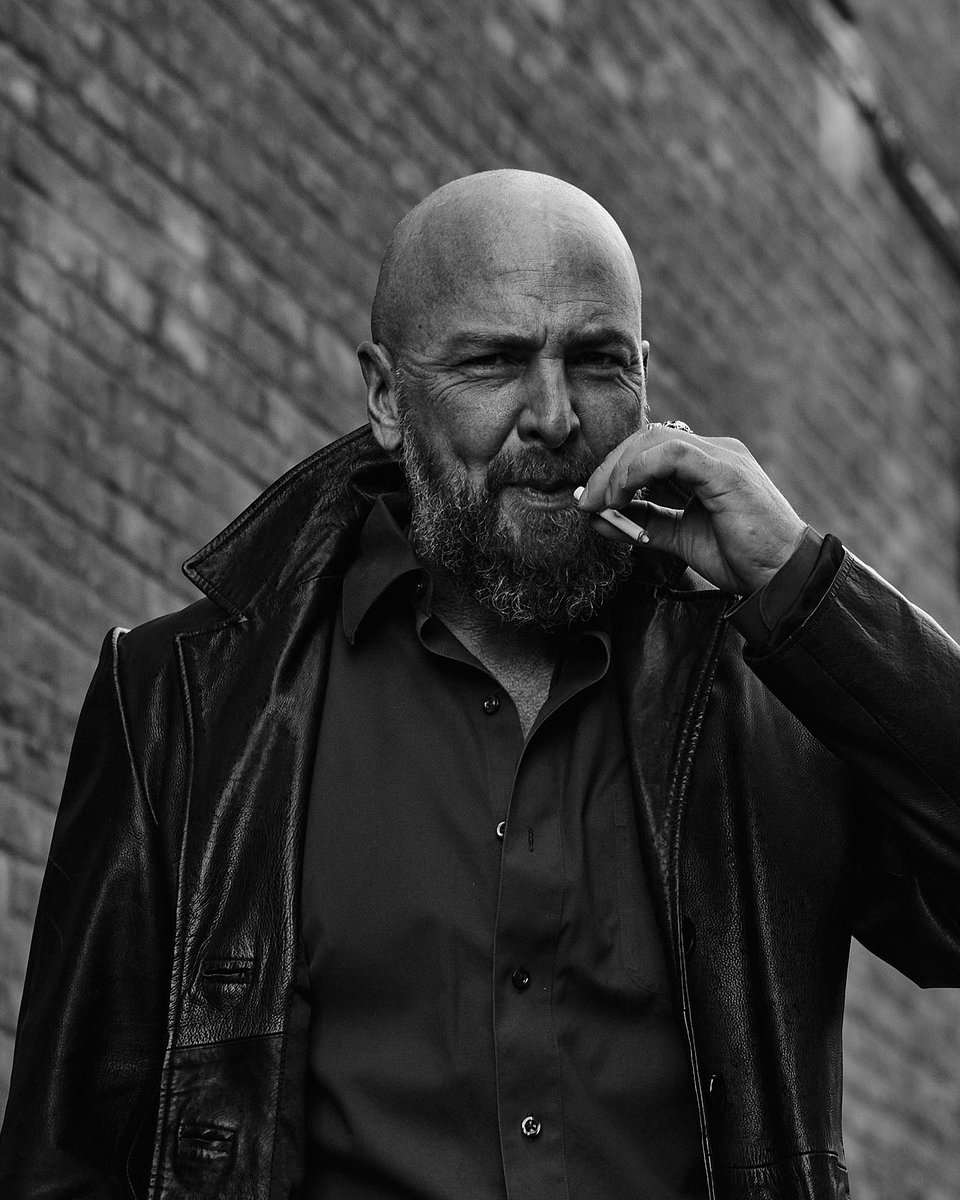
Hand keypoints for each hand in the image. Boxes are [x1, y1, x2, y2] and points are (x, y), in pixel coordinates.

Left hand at [577, 423, 806, 594]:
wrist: (782, 578)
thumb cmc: (740, 558)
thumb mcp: (680, 539)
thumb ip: (643, 524)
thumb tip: (599, 518)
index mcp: (705, 464)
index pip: (649, 449)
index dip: (615, 469)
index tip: (591, 500)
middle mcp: (713, 452)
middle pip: (646, 438)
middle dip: (610, 467)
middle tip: (589, 501)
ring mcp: (721, 456)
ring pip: (655, 439)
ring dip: (619, 469)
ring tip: (603, 500)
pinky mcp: (725, 470)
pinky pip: (673, 453)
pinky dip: (639, 470)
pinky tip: (624, 494)